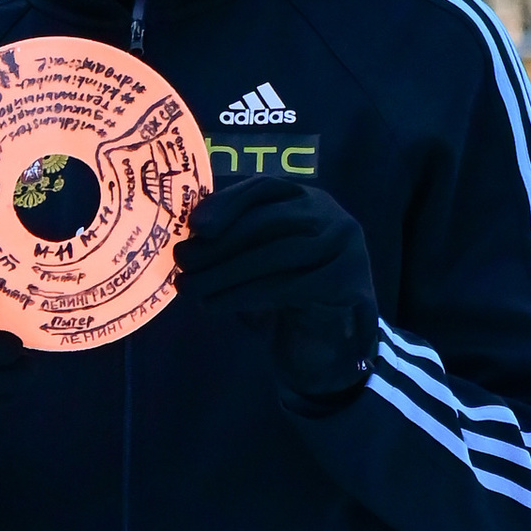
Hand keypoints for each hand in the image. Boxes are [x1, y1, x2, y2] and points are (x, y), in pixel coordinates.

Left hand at [175, 175, 377, 404]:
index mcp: (305, 200)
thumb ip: (230, 242)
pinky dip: (245, 295)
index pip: (263, 188)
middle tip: (182, 262)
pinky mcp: (348, 279)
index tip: (195, 226)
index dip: (227, 203)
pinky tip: (215, 304)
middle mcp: (329, 215)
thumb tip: (188, 240)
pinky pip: (288, 285)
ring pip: (277, 253)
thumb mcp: (251, 261)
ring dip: (226, 272)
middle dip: (220, 243)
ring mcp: (345, 245)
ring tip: (191, 288)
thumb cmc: (278, 296)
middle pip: (268, 221)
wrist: (319, 342)